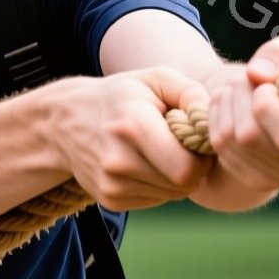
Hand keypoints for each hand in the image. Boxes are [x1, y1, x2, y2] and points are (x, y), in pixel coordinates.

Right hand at [53, 68, 214, 209]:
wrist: (65, 122)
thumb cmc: (121, 96)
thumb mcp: (156, 78)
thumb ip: (191, 94)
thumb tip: (213, 123)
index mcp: (134, 127)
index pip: (188, 168)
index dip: (202, 156)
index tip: (195, 138)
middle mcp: (119, 162)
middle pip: (183, 185)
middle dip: (193, 167)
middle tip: (182, 145)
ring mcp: (112, 185)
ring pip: (172, 195)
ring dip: (176, 176)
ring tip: (160, 150)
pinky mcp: (110, 200)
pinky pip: (156, 200)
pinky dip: (159, 184)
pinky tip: (145, 162)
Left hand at [202, 31, 278, 194]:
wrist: (274, 102)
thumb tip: (258, 74)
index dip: (264, 105)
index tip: (263, 86)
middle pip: (253, 138)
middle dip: (239, 100)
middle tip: (245, 82)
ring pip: (236, 144)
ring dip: (227, 108)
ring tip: (237, 92)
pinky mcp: (268, 183)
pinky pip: (226, 154)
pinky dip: (219, 126)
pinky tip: (231, 113)